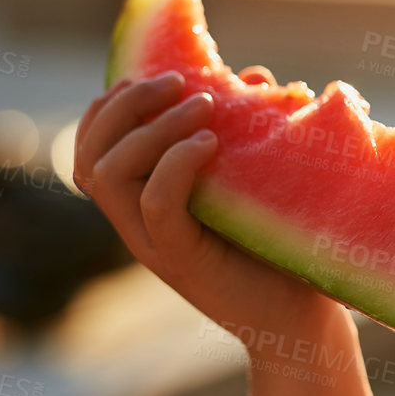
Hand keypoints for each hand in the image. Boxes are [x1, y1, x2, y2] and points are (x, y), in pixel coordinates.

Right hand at [74, 71, 339, 344]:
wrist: (303, 320)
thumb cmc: (283, 248)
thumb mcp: (259, 179)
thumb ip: (249, 130)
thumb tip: (254, 76)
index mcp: (146, 204)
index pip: (93, 150)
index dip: (110, 108)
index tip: (156, 75)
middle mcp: (140, 225)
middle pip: (90, 158)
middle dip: (126, 107)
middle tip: (179, 83)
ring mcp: (156, 244)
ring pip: (109, 178)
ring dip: (151, 130)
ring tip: (203, 108)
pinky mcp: (184, 260)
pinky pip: (156, 206)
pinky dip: (175, 166)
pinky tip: (210, 144)